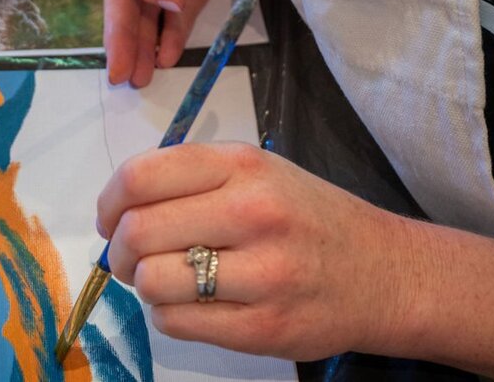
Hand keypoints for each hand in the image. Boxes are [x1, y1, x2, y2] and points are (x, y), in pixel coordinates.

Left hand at [95, 142, 412, 360]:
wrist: (385, 272)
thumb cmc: (309, 217)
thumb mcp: (259, 172)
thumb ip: (193, 178)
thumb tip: (119, 208)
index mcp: (244, 166)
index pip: (141, 176)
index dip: (108, 201)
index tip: (110, 218)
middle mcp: (253, 213)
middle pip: (138, 231)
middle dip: (119, 249)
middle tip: (131, 256)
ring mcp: (262, 274)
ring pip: (152, 281)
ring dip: (146, 284)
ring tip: (168, 279)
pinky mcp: (263, 328)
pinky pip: (175, 323)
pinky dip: (169, 314)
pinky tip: (193, 304)